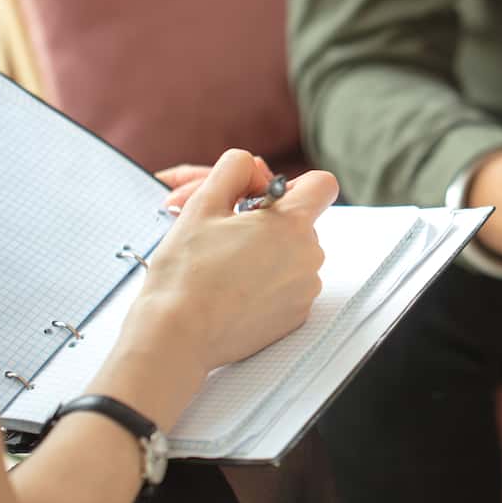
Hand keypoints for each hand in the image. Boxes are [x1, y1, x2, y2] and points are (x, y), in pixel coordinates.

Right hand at [127, 150, 337, 373]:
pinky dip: (268, 283)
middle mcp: (310, 256)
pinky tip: (234, 291)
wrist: (178, 334)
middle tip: (226, 234)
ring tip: (225, 266)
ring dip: (268, 253)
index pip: (323, 184)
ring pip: (294, 255)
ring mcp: (306, 289)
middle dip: (269, 223)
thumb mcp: (203, 203)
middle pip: (301, 223)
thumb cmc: (187, 270)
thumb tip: (254, 168)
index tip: (265, 199)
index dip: (295, 185)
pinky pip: (290, 286)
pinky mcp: (297, 316)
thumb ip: (235, 169)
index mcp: (293, 224)